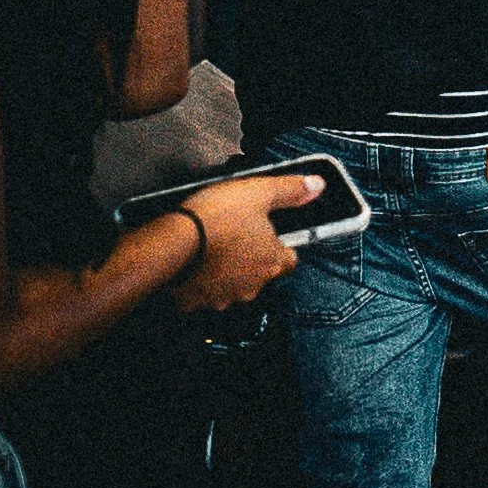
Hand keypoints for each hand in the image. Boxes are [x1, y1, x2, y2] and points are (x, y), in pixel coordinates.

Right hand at [167, 174, 319, 312]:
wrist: (171, 242)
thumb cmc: (215, 219)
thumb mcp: (258, 192)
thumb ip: (289, 190)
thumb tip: (316, 186)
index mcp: (272, 261)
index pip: (289, 259)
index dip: (280, 246)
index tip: (269, 235)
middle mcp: (252, 285)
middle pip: (259, 273)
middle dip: (250, 258)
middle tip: (234, 236)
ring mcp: (223, 296)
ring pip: (231, 285)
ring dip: (226, 271)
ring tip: (212, 247)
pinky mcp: (196, 302)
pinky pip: (202, 293)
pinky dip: (200, 281)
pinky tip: (193, 263)